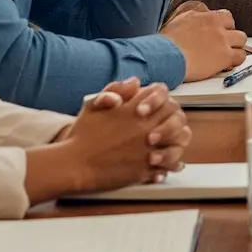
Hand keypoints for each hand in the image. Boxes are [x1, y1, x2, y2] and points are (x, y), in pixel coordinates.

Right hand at [28, 79, 191, 199]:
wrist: (73, 165)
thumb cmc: (81, 135)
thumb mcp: (94, 104)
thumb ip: (115, 89)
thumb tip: (135, 82)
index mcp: (134, 110)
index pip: (162, 96)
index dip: (162, 99)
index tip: (158, 106)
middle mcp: (145, 127)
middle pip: (175, 117)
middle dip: (174, 118)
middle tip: (171, 123)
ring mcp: (146, 149)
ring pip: (176, 142)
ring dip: (178, 142)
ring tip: (176, 144)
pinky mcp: (143, 170)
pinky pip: (167, 166)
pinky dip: (172, 165)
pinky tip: (172, 165)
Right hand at [161, 4, 246, 80]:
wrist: (165, 56)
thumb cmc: (165, 43)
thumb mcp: (179, 20)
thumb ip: (194, 16)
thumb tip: (199, 15)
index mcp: (205, 16)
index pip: (226, 17)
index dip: (224, 27)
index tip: (220, 34)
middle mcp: (216, 26)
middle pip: (236, 28)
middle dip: (231, 38)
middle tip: (223, 47)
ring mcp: (222, 40)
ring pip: (242, 41)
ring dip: (236, 48)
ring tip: (226, 57)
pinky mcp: (224, 56)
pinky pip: (240, 57)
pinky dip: (235, 61)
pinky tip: (226, 65)